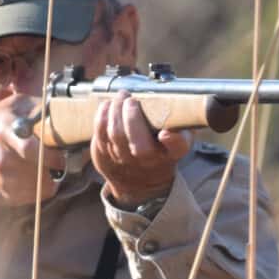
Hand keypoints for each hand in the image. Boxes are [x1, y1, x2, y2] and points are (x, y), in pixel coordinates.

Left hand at [92, 90, 190, 205]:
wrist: (140, 180)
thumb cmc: (159, 149)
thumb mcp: (176, 138)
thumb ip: (178, 123)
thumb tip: (171, 101)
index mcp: (171, 153)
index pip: (177, 148)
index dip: (172, 141)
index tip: (165, 133)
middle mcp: (148, 161)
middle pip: (139, 143)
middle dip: (132, 116)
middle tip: (130, 99)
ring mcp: (124, 162)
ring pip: (116, 135)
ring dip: (115, 111)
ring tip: (120, 98)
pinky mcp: (105, 158)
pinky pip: (100, 135)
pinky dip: (102, 117)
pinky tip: (107, 106)